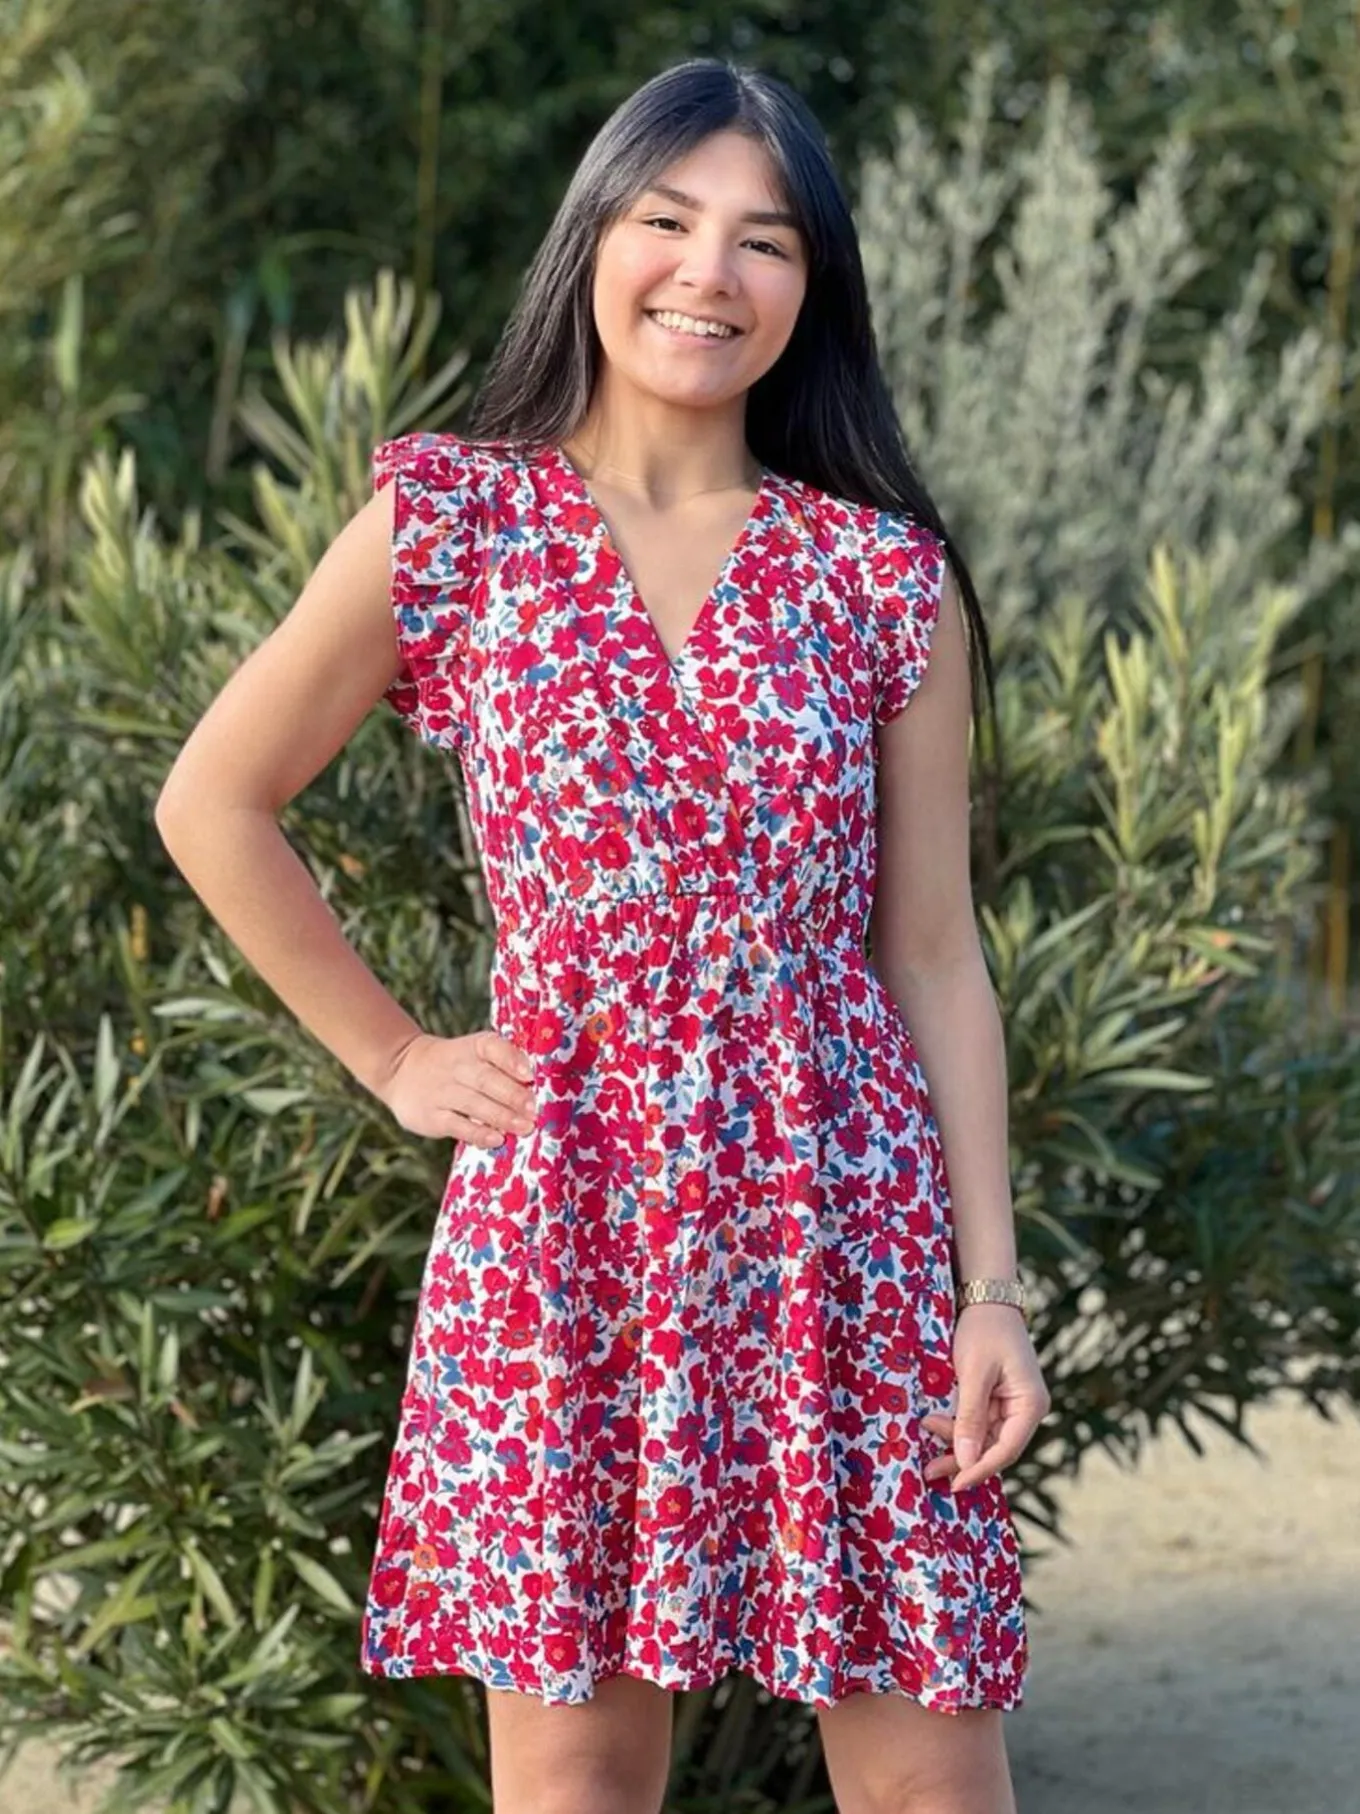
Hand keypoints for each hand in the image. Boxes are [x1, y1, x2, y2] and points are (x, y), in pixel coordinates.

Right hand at [377, 1028, 537, 1143]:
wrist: (402, 1069)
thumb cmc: (455, 1065)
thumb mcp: (472, 1053)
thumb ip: (502, 1066)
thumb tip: (540, 1089)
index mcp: (473, 1047)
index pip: (492, 1047)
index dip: (511, 1059)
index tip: (530, 1075)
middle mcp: (456, 1066)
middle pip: (486, 1079)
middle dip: (513, 1095)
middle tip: (535, 1110)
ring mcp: (441, 1091)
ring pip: (474, 1103)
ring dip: (502, 1116)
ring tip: (525, 1127)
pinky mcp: (430, 1115)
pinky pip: (456, 1125)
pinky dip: (477, 1133)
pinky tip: (496, 1139)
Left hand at [922, 1304, 1050, 1493]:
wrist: (986, 1298)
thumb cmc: (984, 1330)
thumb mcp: (974, 1373)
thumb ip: (970, 1417)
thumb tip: (967, 1460)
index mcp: (1030, 1405)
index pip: (1006, 1450)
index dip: (980, 1469)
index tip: (955, 1483)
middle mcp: (1025, 1409)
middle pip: (994, 1447)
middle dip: (962, 1459)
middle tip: (930, 1471)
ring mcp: (1012, 1404)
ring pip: (984, 1437)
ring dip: (956, 1443)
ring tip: (927, 1450)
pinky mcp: (997, 1397)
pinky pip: (978, 1422)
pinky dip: (957, 1426)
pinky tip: (935, 1425)